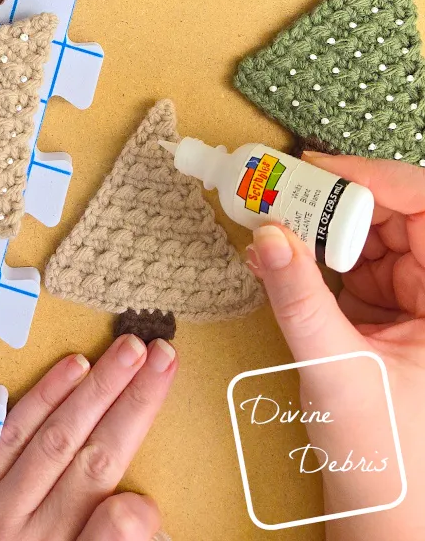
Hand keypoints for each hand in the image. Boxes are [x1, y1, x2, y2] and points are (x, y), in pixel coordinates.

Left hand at [0, 335, 176, 540]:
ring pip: (56, 438)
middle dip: (133, 407)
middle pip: (94, 464)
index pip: (112, 534)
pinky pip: (8, 434)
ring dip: (98, 389)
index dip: (139, 513)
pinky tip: (73, 367)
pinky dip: (43, 397)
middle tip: (164, 359)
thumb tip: (137, 514)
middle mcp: (28, 536)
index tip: (153, 499)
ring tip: (131, 350)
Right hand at [246, 152, 424, 539]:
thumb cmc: (390, 465)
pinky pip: (355, 269)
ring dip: (323, 228)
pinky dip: (318, 259)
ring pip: (372, 240)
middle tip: (282, 190)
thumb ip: (298, 296)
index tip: (318, 169)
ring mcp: (417, 308)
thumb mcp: (337, 370)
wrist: (388, 526)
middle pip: (396, 219)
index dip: (377, 179)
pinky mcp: (389, 320)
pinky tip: (283, 258)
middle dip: (339, 201)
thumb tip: (266, 234)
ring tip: (274, 219)